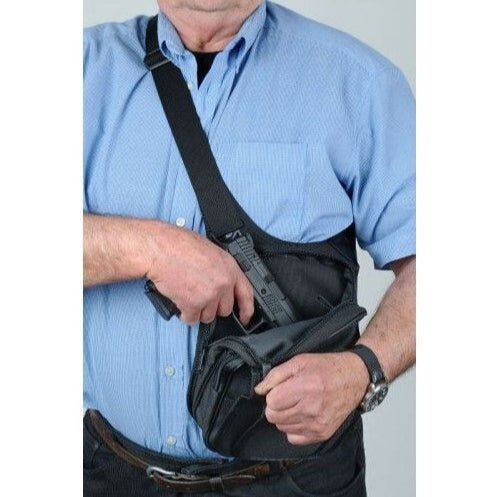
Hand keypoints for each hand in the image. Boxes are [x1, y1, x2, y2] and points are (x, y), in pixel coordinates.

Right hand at [146, 224, 253, 324]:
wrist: (160, 249)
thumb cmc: (179, 245)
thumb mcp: (211, 251)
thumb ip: (221, 269)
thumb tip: (223, 283)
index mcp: (230, 268)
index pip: (247, 294)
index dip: (247, 309)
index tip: (244, 317)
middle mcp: (222, 283)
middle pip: (224, 309)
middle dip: (213, 307)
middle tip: (201, 296)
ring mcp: (209, 295)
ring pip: (208, 316)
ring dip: (198, 310)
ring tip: (187, 294)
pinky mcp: (192, 305)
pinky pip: (191, 319)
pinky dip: (185, 314)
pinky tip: (180, 300)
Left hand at [254, 352, 368, 444]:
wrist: (355, 378)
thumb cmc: (328, 367)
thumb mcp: (300, 361)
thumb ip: (276, 375)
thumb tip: (260, 389)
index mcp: (305, 387)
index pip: (271, 402)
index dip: (272, 394)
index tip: (280, 388)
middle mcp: (312, 408)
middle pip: (274, 417)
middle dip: (276, 405)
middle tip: (288, 395)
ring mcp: (317, 424)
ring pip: (282, 427)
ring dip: (285, 416)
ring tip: (297, 403)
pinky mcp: (322, 434)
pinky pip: (294, 438)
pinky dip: (294, 428)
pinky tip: (302, 415)